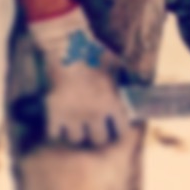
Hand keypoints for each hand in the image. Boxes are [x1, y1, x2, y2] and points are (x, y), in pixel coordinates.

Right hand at [29, 7, 130, 147]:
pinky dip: (55, 130)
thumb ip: (125, 80)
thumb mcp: (117, 65)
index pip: (121, 131)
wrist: (68, 48)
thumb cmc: (95, 53)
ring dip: (76, 133)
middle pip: (99, 141)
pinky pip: (53, 134)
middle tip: (95, 130)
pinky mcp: (54, 113)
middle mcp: (94, 114)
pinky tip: (58, 123)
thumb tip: (136, 87)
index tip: (116, 129)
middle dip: (98, 135)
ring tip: (76, 126)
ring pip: (76, 139)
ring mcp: (73, 116)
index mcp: (112, 104)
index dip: (119, 131)